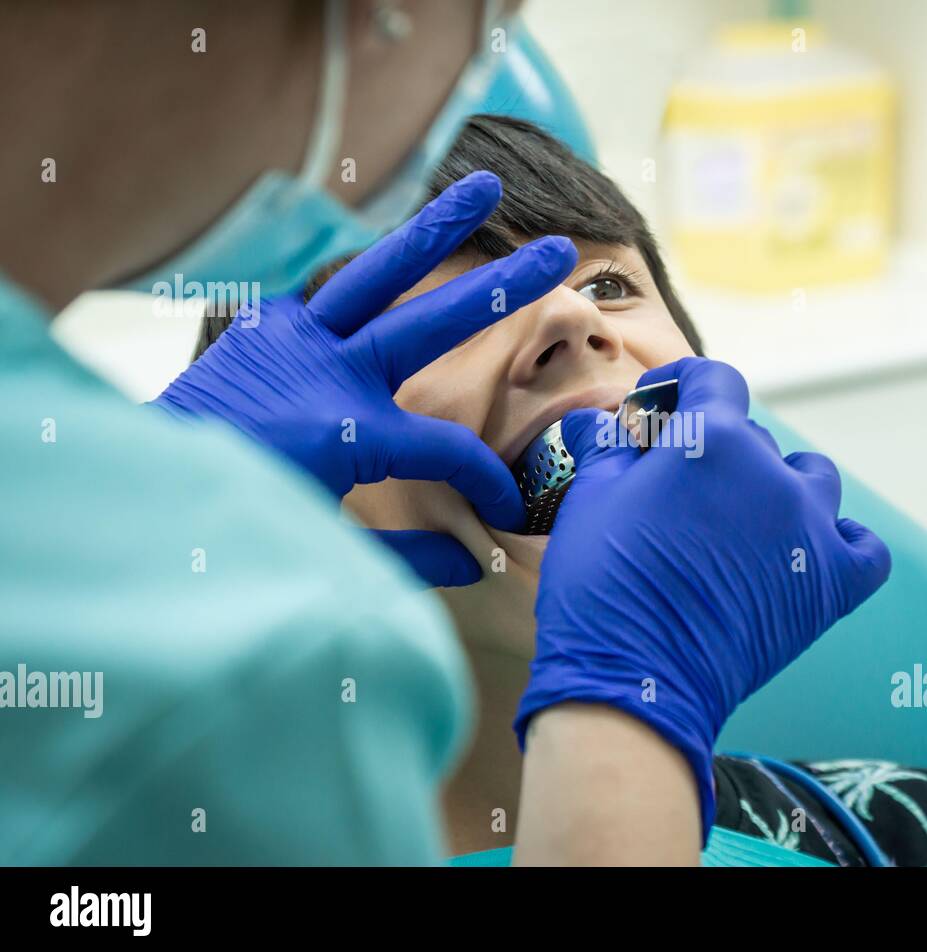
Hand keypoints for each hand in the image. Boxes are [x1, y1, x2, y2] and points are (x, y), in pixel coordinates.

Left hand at [151, 171, 577, 586]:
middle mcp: (331, 372)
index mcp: (354, 435)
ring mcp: (292, 339)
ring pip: (377, 272)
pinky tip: (393, 256)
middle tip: (558, 253)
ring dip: (433, 227)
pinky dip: (363, 276)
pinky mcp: (261, 328)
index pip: (450, 450)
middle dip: (502, 287)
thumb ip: (407, 559)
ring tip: (484, 185)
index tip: (503, 510)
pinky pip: (324, 293)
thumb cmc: (239, 528)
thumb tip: (473, 564)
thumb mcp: (330, 553)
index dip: (487, 482)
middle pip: (435, 321)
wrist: (141, 499)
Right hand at [514, 357, 890, 837]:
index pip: (713, 379)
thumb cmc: (603, 587)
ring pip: (811, 479)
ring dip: (778, 485)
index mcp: (712, 439)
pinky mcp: (831, 584)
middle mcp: (771, 473)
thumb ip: (607, 450)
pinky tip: (808, 550)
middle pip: (752, 436)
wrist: (636, 683)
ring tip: (741, 517)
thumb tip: (596, 423)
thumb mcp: (590, 501)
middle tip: (672, 487)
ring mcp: (809, 529)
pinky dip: (841, 542)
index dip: (682, 384)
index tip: (657, 407)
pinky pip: (864, 547)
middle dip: (712, 449)